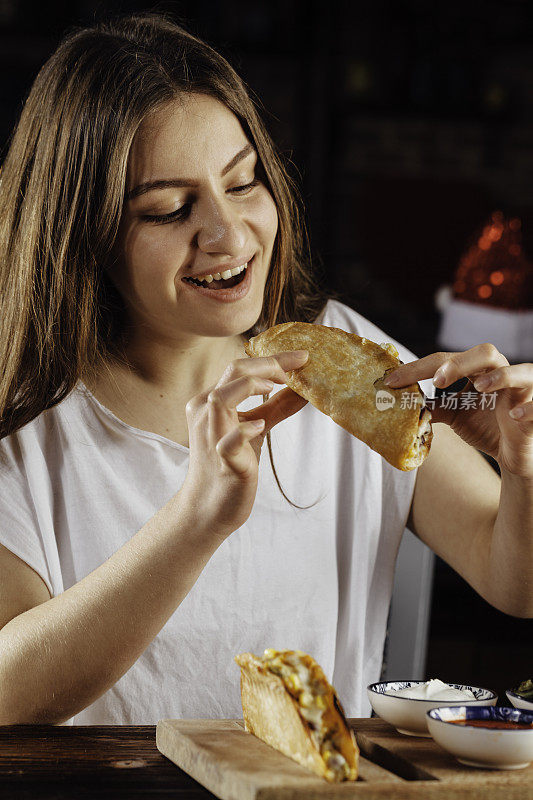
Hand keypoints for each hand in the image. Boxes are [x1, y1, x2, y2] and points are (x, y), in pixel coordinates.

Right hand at [181, 350, 308, 537]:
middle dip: (267, 364)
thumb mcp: (255, 429)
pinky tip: (260, 428)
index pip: (240, 367)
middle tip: (296, 369)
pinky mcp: (222, 461)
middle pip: (232, 372)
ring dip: (250, 386)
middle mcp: (205, 413)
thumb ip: (276, 407)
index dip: (273, 357)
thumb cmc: (229, 466)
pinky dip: (244, 431)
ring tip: (275, 387)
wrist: (207, 508)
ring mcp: (211, 437)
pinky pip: (227, 442)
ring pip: (221, 398)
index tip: (302, 355)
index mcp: (210, 402)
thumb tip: (304, 389)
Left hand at [384, 344, 532, 476]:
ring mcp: (523, 390)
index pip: (446, 360)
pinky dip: (529, 408)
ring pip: (521, 371)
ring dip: (500, 377)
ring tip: (480, 387)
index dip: (419, 368)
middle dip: (460, 363)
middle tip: (437, 379)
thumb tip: (400, 403)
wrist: (514, 454)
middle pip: (486, 353)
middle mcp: (502, 373)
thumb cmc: (486, 426)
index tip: (393, 380)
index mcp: (478, 370)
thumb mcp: (454, 415)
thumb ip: (431, 406)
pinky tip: (514, 416)